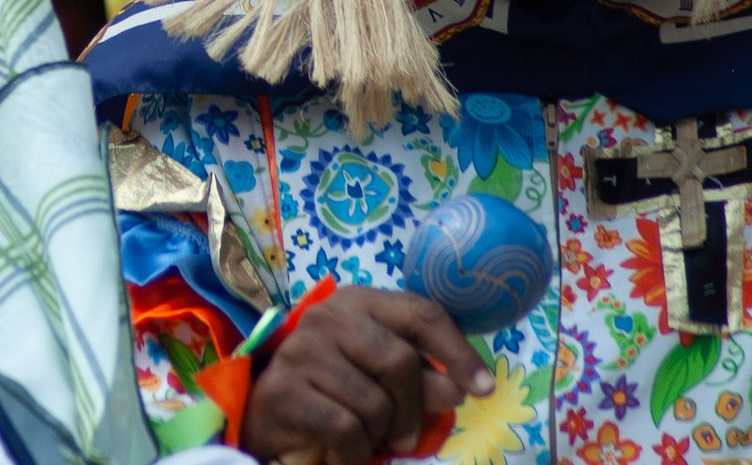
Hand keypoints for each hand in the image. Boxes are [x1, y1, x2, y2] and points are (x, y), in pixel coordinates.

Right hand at [241, 286, 490, 464]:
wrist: (266, 409)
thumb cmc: (335, 386)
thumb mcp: (381, 377)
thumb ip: (422, 378)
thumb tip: (463, 389)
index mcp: (359, 301)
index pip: (422, 313)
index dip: (458, 353)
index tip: (484, 389)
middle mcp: (328, 316)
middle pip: (400, 361)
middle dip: (413, 409)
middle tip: (405, 438)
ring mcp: (302, 349)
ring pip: (374, 402)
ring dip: (378, 435)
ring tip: (361, 437)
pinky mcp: (286, 388)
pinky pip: (347, 428)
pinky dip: (353, 452)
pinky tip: (341, 450)